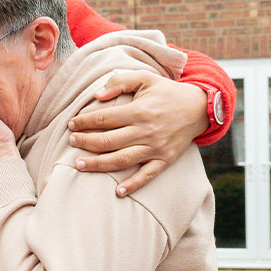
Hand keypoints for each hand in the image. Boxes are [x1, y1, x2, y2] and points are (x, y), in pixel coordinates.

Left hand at [67, 71, 206, 196]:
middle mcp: (146, 131)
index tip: (72, 124)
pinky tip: (118, 192)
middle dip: (85, 142)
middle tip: (71, 142)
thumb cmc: (167, 92)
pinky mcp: (165, 159)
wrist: (199, 108)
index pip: (104, 119)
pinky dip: (133, 184)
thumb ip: (119, 82)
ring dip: (98, 164)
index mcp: (139, 110)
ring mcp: (156, 148)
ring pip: (121, 160)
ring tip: (78, 165)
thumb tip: (96, 95)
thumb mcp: (145, 78)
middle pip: (108, 141)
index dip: (84, 122)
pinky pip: (147, 175)